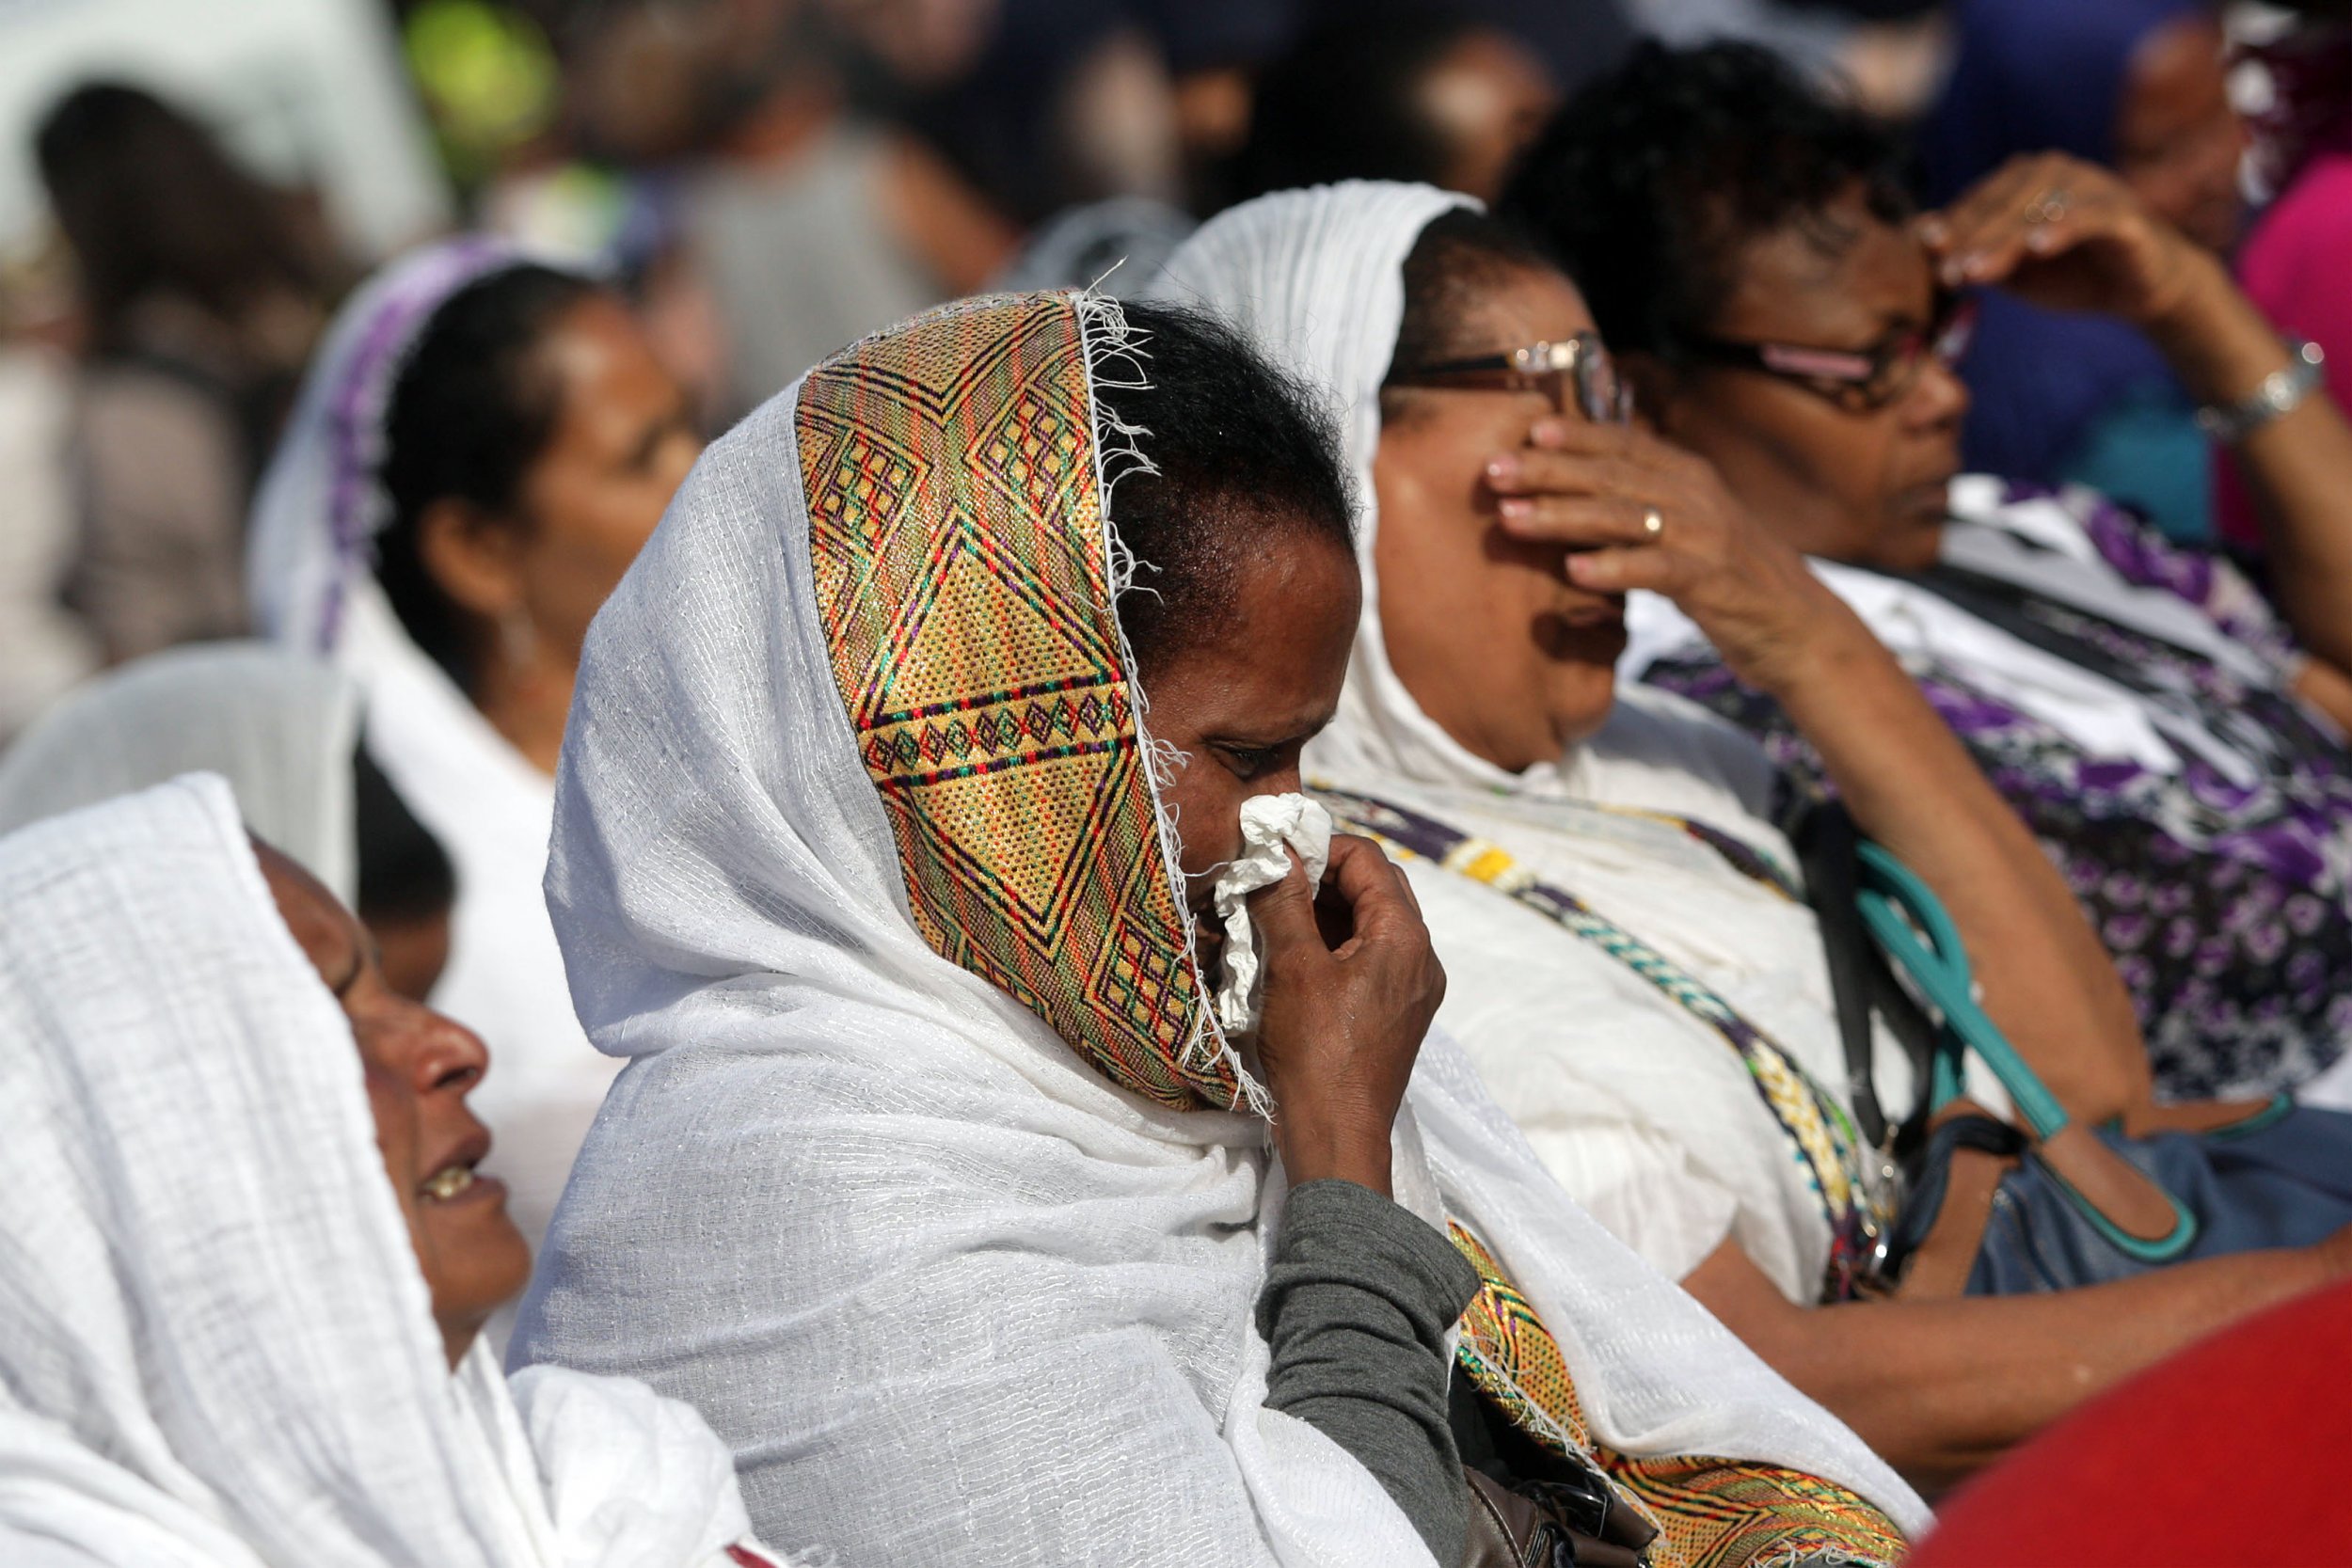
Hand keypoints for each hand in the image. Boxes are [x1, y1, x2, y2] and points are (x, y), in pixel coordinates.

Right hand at [1249, 833, 1445, 1196]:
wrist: (1337, 1136)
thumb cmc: (1315, 1053)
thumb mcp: (1292, 968)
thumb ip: (1286, 901)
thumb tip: (1275, 852)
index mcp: (1405, 937)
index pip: (1367, 859)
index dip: (1319, 847)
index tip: (1274, 855)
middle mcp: (1421, 957)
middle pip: (1375, 888)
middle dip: (1322, 877)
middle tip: (1272, 883)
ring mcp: (1414, 988)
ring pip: (1372, 924)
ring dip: (1326, 912)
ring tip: (1275, 919)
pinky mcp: (1398, 1013)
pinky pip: (1372, 959)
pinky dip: (1335, 946)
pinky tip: (1294, 958)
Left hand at [1483, 417, 1842, 693]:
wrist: (1802, 632)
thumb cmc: (1732, 582)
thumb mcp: (1688, 532)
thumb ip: (1642, 508)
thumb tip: (1575, 493)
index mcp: (1690, 478)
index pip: (1624, 446)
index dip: (1575, 436)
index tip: (1522, 430)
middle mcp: (1699, 498)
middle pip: (1613, 475)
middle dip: (1549, 471)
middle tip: (1493, 472)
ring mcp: (1708, 538)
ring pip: (1626, 517)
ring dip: (1564, 516)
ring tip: (1513, 520)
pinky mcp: (1714, 583)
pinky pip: (1657, 571)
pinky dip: (1615, 568)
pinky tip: (1575, 571)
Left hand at [1918, 152, 2215, 329]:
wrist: (2137, 287)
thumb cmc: (2067, 273)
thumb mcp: (2011, 268)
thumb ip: (1972, 251)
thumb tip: (1920, 233)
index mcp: (2023, 180)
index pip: (1978, 204)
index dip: (1952, 234)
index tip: (1928, 262)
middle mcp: (2055, 172)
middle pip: (2003, 207)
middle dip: (1972, 242)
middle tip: (1947, 274)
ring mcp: (2090, 188)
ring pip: (2039, 211)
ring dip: (2004, 241)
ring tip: (1976, 270)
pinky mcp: (2122, 213)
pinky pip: (2090, 217)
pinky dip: (2064, 228)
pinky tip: (2039, 246)